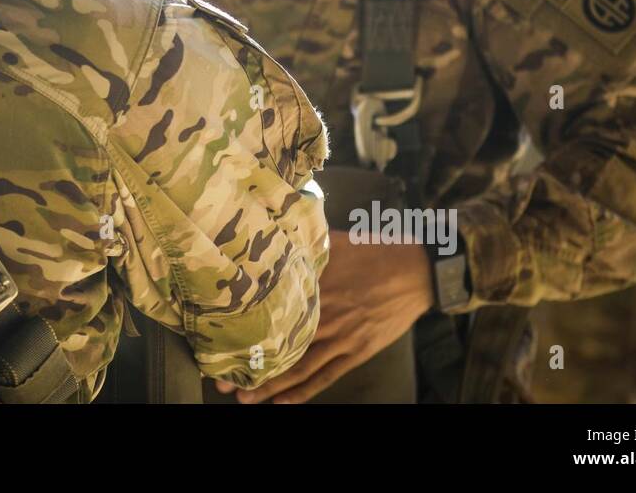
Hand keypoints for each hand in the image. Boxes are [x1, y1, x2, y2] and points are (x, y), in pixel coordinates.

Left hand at [215, 229, 433, 403]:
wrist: (417, 270)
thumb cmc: (374, 250)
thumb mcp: (334, 240)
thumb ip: (304, 244)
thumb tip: (274, 232)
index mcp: (314, 287)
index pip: (271, 312)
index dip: (244, 329)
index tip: (218, 339)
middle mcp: (323, 316)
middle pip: (279, 346)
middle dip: (249, 366)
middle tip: (221, 380)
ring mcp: (341, 337)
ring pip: (299, 368)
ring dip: (270, 386)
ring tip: (244, 398)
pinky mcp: (357, 351)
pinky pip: (326, 376)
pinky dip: (303, 392)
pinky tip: (282, 403)